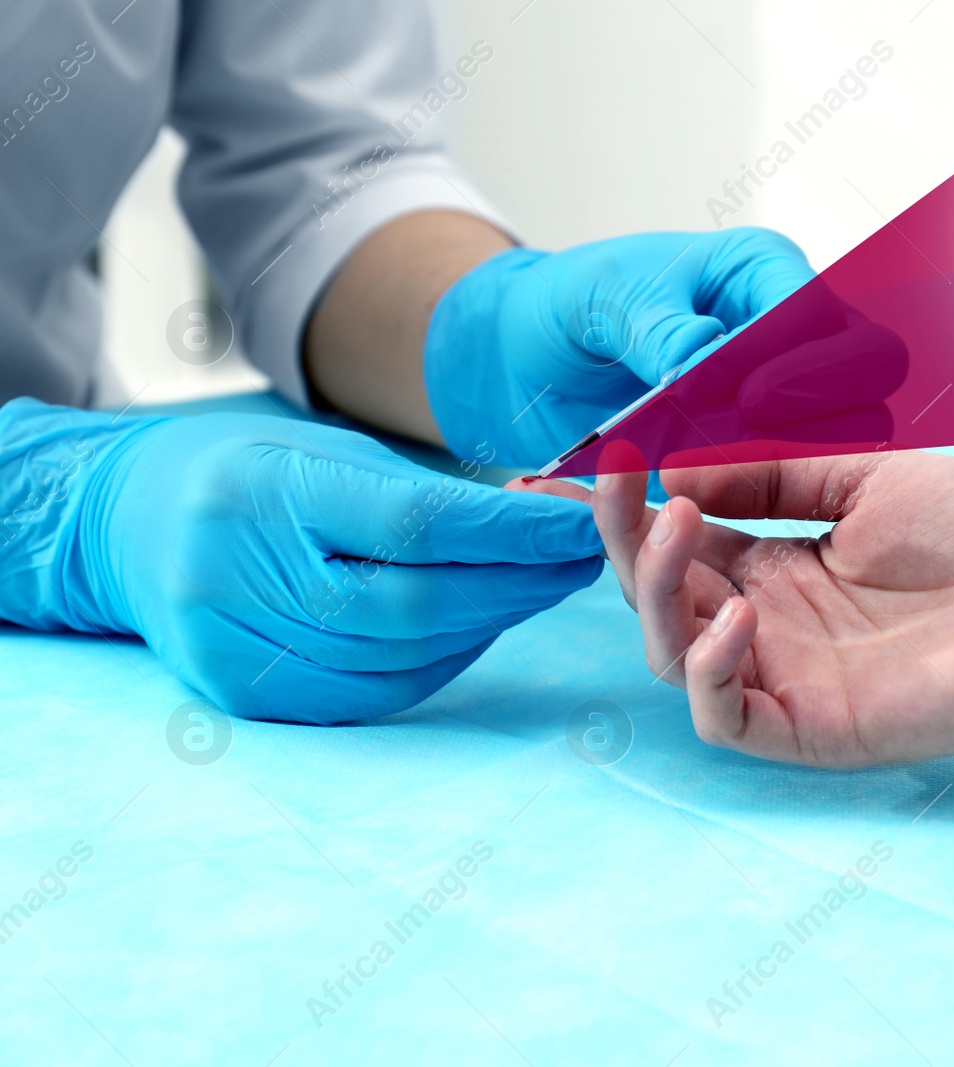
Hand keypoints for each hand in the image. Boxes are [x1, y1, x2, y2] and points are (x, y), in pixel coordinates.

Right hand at [70, 411, 601, 722]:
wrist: (125, 525)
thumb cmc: (246, 472)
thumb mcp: (322, 451)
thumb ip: (423, 493)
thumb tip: (544, 524)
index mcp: (259, 490)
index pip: (414, 523)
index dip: (513, 532)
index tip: (582, 522)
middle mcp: (234, 574)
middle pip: (416, 603)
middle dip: (516, 585)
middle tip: (578, 560)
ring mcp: (230, 646)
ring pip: (402, 656)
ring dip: (490, 624)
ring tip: (537, 586)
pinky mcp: (240, 696)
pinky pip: (374, 692)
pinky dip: (441, 661)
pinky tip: (477, 627)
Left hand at [424, 228, 820, 467]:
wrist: (526, 357)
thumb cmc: (567, 303)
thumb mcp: (600, 299)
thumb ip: (655, 325)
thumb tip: (706, 353)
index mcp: (761, 271)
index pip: (819, 310)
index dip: (797, 358)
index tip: (746, 399)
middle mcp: (792, 332)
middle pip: (868, 365)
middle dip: (823, 405)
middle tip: (750, 431)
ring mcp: (787, 395)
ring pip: (852, 429)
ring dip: (798, 456)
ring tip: (718, 469)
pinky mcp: (761, 452)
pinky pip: (800, 476)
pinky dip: (764, 490)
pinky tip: (702, 494)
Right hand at [518, 449, 953, 767]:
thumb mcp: (862, 476)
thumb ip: (769, 470)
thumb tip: (675, 463)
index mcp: (777, 564)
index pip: (678, 539)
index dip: (627, 503)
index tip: (595, 453)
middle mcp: (770, 622)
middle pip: (659, 594)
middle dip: (626, 535)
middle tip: (620, 478)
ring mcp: (786, 676)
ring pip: (673, 652)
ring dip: (658, 587)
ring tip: (681, 525)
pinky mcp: (811, 727)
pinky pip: (725, 716)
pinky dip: (709, 670)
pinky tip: (734, 614)